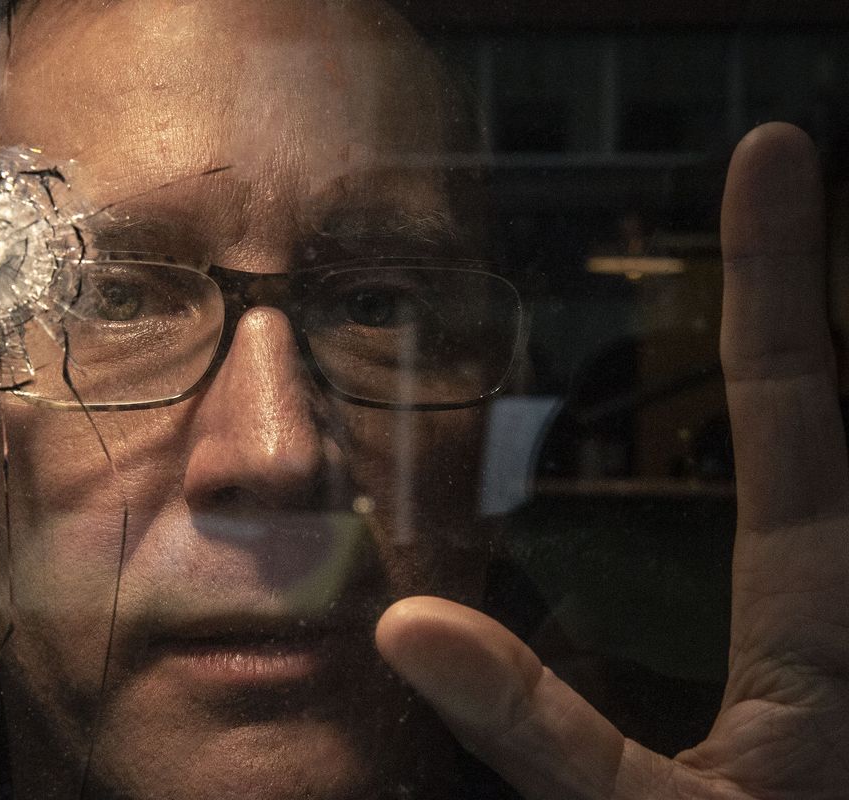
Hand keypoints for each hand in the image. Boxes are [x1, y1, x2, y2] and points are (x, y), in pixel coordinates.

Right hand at [376, 122, 848, 798]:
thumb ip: (542, 733)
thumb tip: (411, 621)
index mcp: (827, 620)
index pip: (792, 410)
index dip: (772, 275)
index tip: (775, 150)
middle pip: (839, 411)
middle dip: (811, 291)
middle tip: (787, 182)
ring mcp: (841, 624)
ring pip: (833, 472)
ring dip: (803, 377)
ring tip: (772, 282)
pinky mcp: (824, 668)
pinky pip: (817, 533)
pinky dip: (793, 456)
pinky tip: (760, 458)